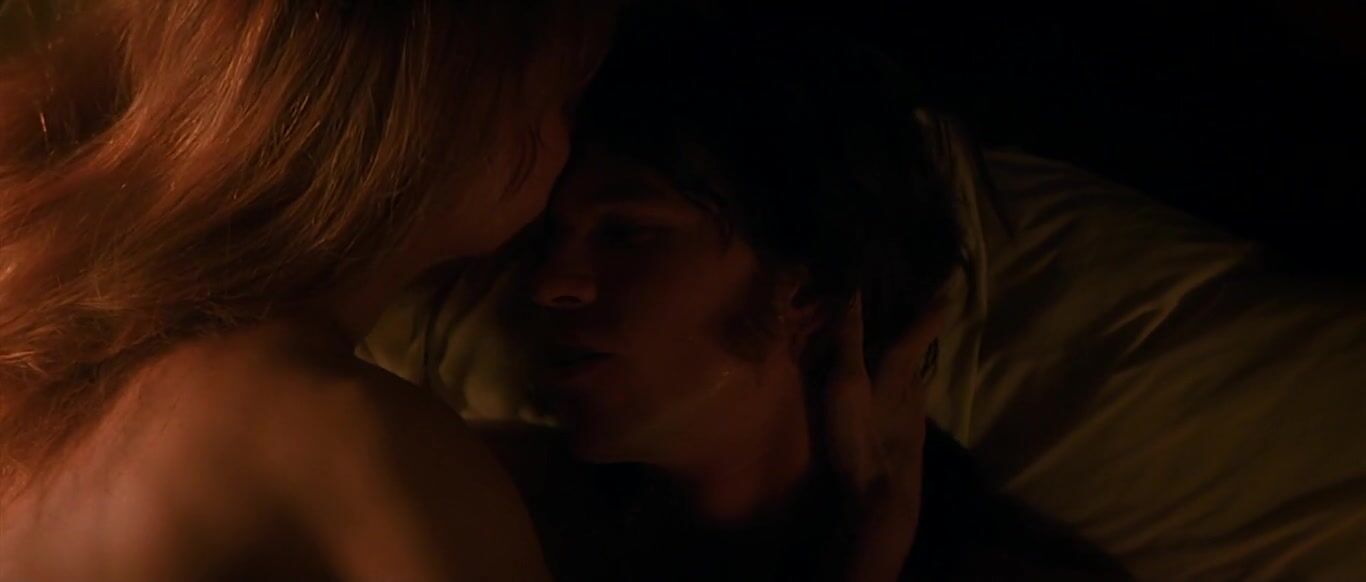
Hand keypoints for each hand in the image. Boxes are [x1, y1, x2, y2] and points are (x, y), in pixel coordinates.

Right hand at [825, 294, 946, 581]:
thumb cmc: (862, 438)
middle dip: (915, 335)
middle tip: (912, 314)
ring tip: (894, 350)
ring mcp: (912, 420)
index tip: (947, 295)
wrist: (883, 501)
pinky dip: (899, 389)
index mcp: (900, 374)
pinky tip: (889, 396)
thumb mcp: (847, 385)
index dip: (928, 314)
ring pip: (912, 382)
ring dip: (906, 364)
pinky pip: (905, 403)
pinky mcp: (906, 441)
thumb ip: (850, 341)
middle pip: (915, 357)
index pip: (917, 334)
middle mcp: (913, 392)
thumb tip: (855, 292)